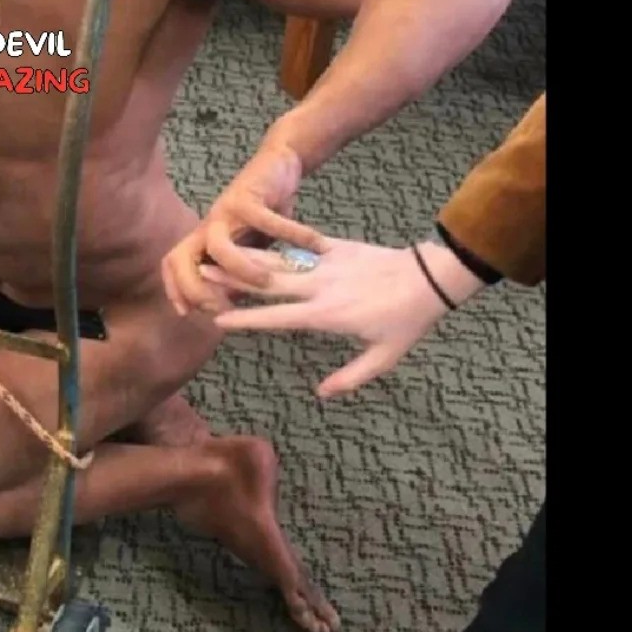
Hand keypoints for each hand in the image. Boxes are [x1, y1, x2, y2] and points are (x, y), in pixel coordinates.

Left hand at [161, 142, 326, 309]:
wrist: (277, 164)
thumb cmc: (264, 212)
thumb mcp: (250, 247)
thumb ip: (241, 272)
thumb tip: (234, 305)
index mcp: (204, 239)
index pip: (173, 265)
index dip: (175, 289)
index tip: (186, 314)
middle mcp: (208, 226)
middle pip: (180, 259)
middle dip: (196, 288)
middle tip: (225, 308)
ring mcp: (224, 210)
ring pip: (218, 247)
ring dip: (241, 269)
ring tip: (269, 283)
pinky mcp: (247, 195)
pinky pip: (266, 221)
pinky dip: (292, 235)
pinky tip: (317, 246)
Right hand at [212, 237, 483, 397]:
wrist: (430, 277)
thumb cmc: (407, 321)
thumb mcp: (384, 357)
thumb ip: (351, 377)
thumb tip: (321, 395)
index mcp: (327, 314)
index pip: (276, 317)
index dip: (245, 320)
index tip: (216, 320)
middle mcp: (320, 287)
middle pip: (266, 282)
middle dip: (231, 278)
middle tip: (200, 274)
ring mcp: (326, 263)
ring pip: (277, 260)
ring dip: (245, 257)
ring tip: (217, 252)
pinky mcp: (336, 247)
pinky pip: (300, 245)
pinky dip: (276, 242)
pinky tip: (255, 236)